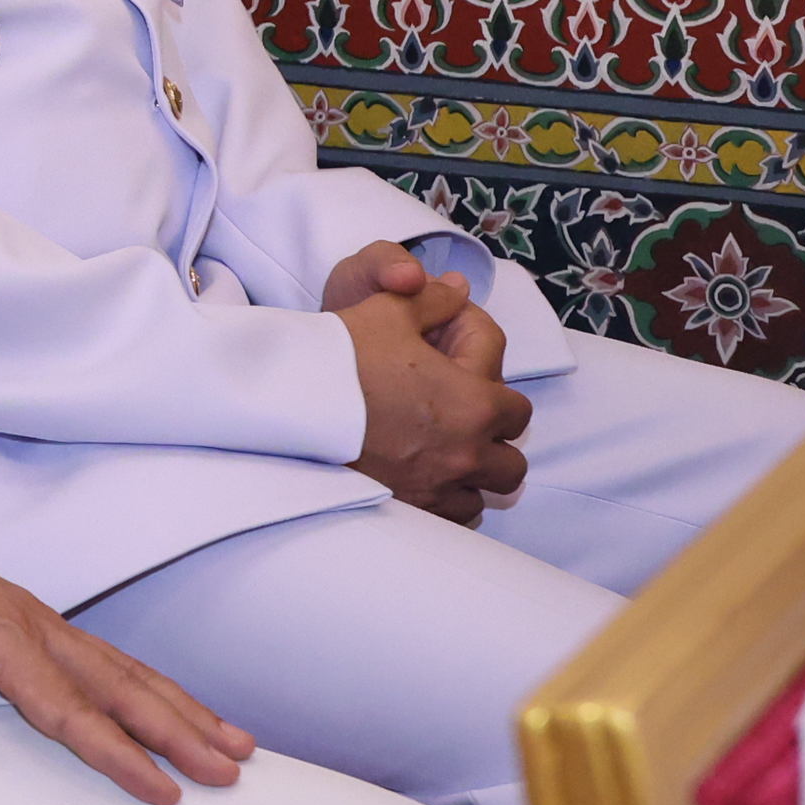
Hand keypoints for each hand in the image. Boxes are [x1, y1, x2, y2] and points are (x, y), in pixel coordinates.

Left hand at [0, 554, 252, 804]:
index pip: (63, 704)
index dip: (115, 751)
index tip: (163, 790)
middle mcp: (30, 623)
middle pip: (115, 683)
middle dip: (177, 730)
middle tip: (231, 773)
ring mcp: (41, 621)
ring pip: (125, 668)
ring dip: (182, 708)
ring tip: (240, 747)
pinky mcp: (40, 626)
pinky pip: (111, 660)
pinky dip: (157, 687)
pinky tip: (190, 714)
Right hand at [330, 255, 529, 518]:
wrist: (287, 405)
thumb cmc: (340, 358)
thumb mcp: (386, 311)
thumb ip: (433, 300)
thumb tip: (457, 289)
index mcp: (474, 404)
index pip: (517, 403)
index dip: (491, 395)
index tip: (458, 373)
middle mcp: (466, 453)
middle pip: (510, 460)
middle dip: (491, 439)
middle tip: (458, 416)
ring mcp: (438, 487)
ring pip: (484, 493)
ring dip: (473, 473)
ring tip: (443, 451)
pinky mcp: (411, 510)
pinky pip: (452, 515)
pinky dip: (446, 498)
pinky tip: (423, 476)